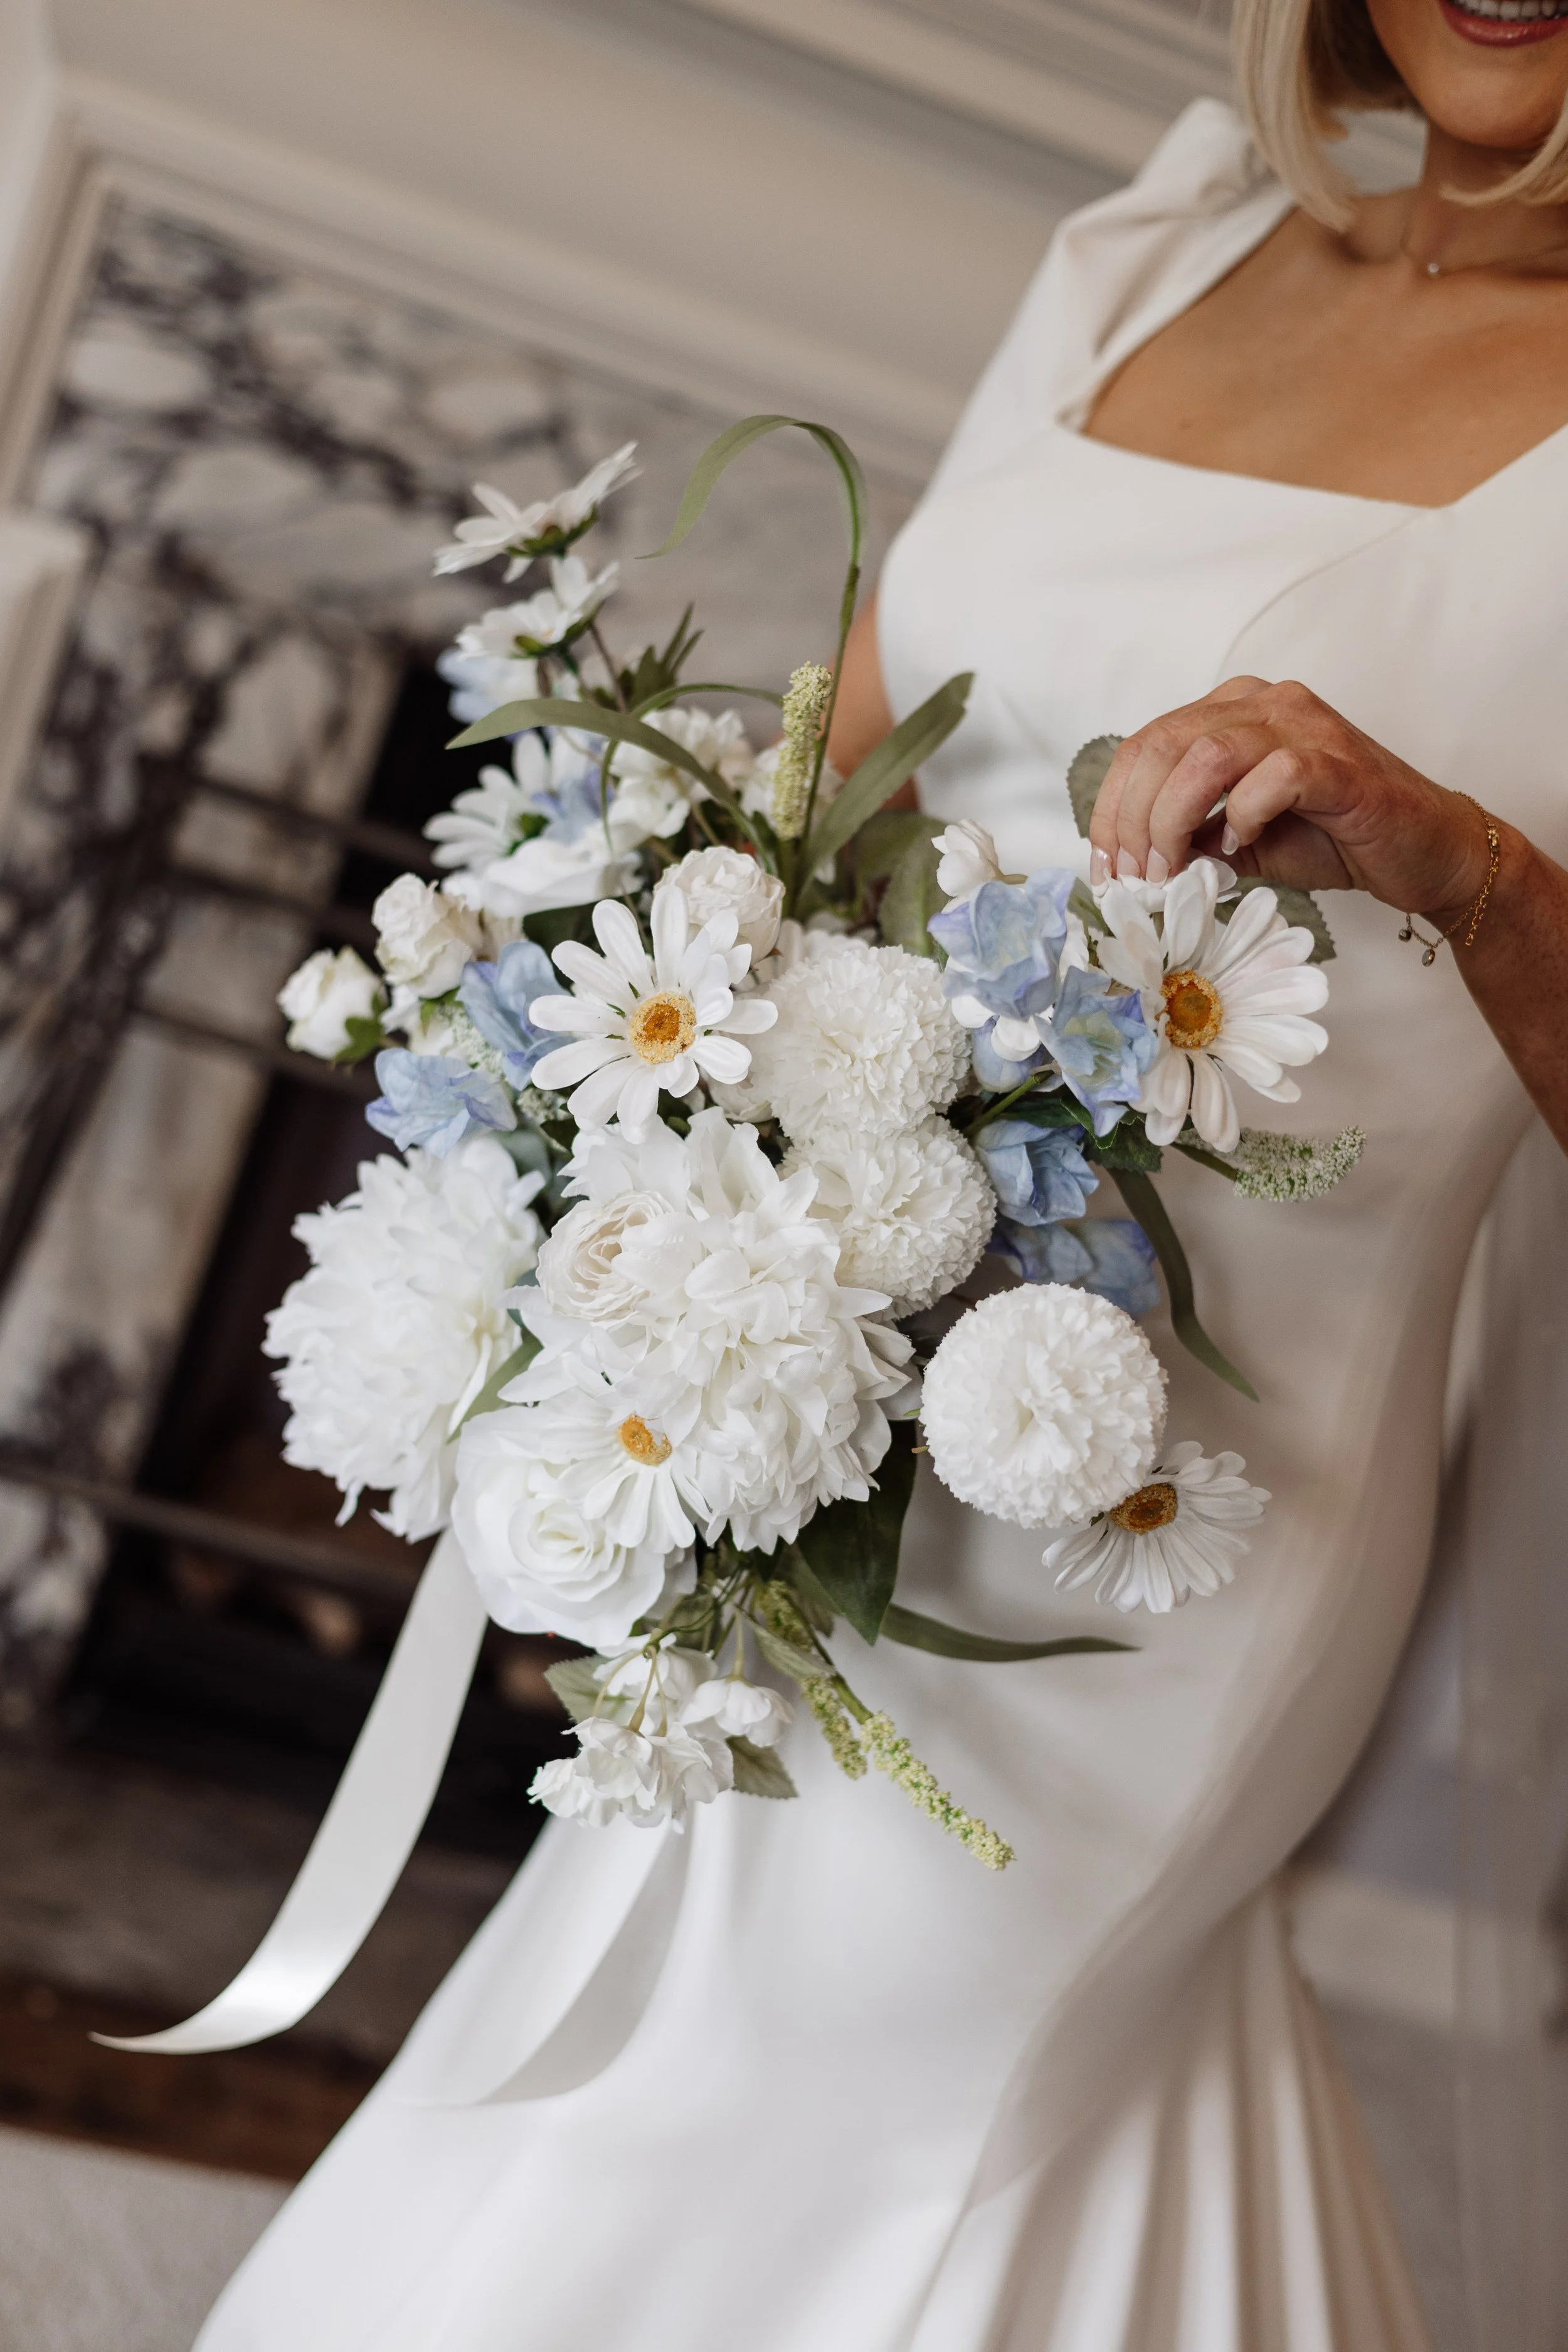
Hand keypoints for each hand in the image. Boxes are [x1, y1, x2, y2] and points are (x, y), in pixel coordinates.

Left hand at [1088, 675, 1491, 921]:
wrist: (1421, 851)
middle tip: (1133, 879)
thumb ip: (1187, 836)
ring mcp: (1303, 726)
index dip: (1112, 809)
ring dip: (1173, 821)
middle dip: (1132, 821)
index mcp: (1232, 713)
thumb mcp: (1237, 840)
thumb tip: (1131, 861)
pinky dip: (1243, 815)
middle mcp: (1264, 704)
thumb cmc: (1332, 838)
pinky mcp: (1338, 762)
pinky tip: (1240, 845)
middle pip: (1163, 745)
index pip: (1145, 745)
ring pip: (1205, 754)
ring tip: (1173, 870)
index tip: (1106, 869)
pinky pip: (1272, 776)